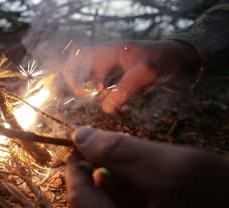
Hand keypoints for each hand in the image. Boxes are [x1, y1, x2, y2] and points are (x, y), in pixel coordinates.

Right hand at [62, 40, 200, 112]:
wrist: (181, 61)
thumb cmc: (164, 60)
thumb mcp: (145, 74)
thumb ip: (125, 89)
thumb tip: (105, 108)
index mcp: (108, 52)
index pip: (78, 58)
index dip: (74, 75)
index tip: (85, 92)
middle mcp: (106, 60)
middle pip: (79, 71)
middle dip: (81, 88)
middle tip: (92, 98)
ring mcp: (111, 71)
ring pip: (91, 84)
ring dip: (96, 96)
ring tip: (110, 101)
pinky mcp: (118, 81)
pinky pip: (104, 91)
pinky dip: (107, 99)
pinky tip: (117, 104)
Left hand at [65, 127, 228, 207]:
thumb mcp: (176, 170)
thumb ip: (123, 152)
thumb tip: (80, 137)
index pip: (82, 202)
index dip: (76, 165)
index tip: (79, 136)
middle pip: (98, 206)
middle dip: (105, 171)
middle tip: (119, 145)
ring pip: (116, 207)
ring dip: (125, 179)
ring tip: (151, 165)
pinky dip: (140, 191)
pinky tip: (157, 179)